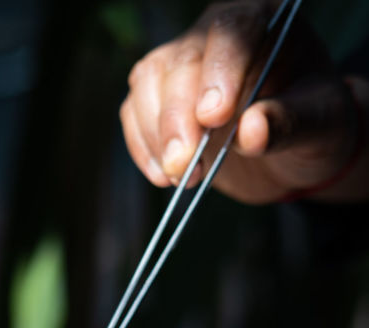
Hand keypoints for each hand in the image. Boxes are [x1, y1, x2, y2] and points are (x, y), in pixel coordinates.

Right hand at [120, 0, 368, 203]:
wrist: (292, 149)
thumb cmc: (314, 122)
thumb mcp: (322, 123)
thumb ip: (292, 123)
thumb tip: (251, 131)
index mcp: (262, 21)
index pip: (232, 31)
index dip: (219, 71)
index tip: (214, 117)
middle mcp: (215, 33)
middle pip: (183, 61)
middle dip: (178, 116)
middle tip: (184, 164)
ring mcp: (182, 63)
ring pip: (149, 82)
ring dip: (157, 134)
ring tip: (183, 176)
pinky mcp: (160, 97)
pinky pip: (134, 112)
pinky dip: (143, 147)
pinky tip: (164, 177)